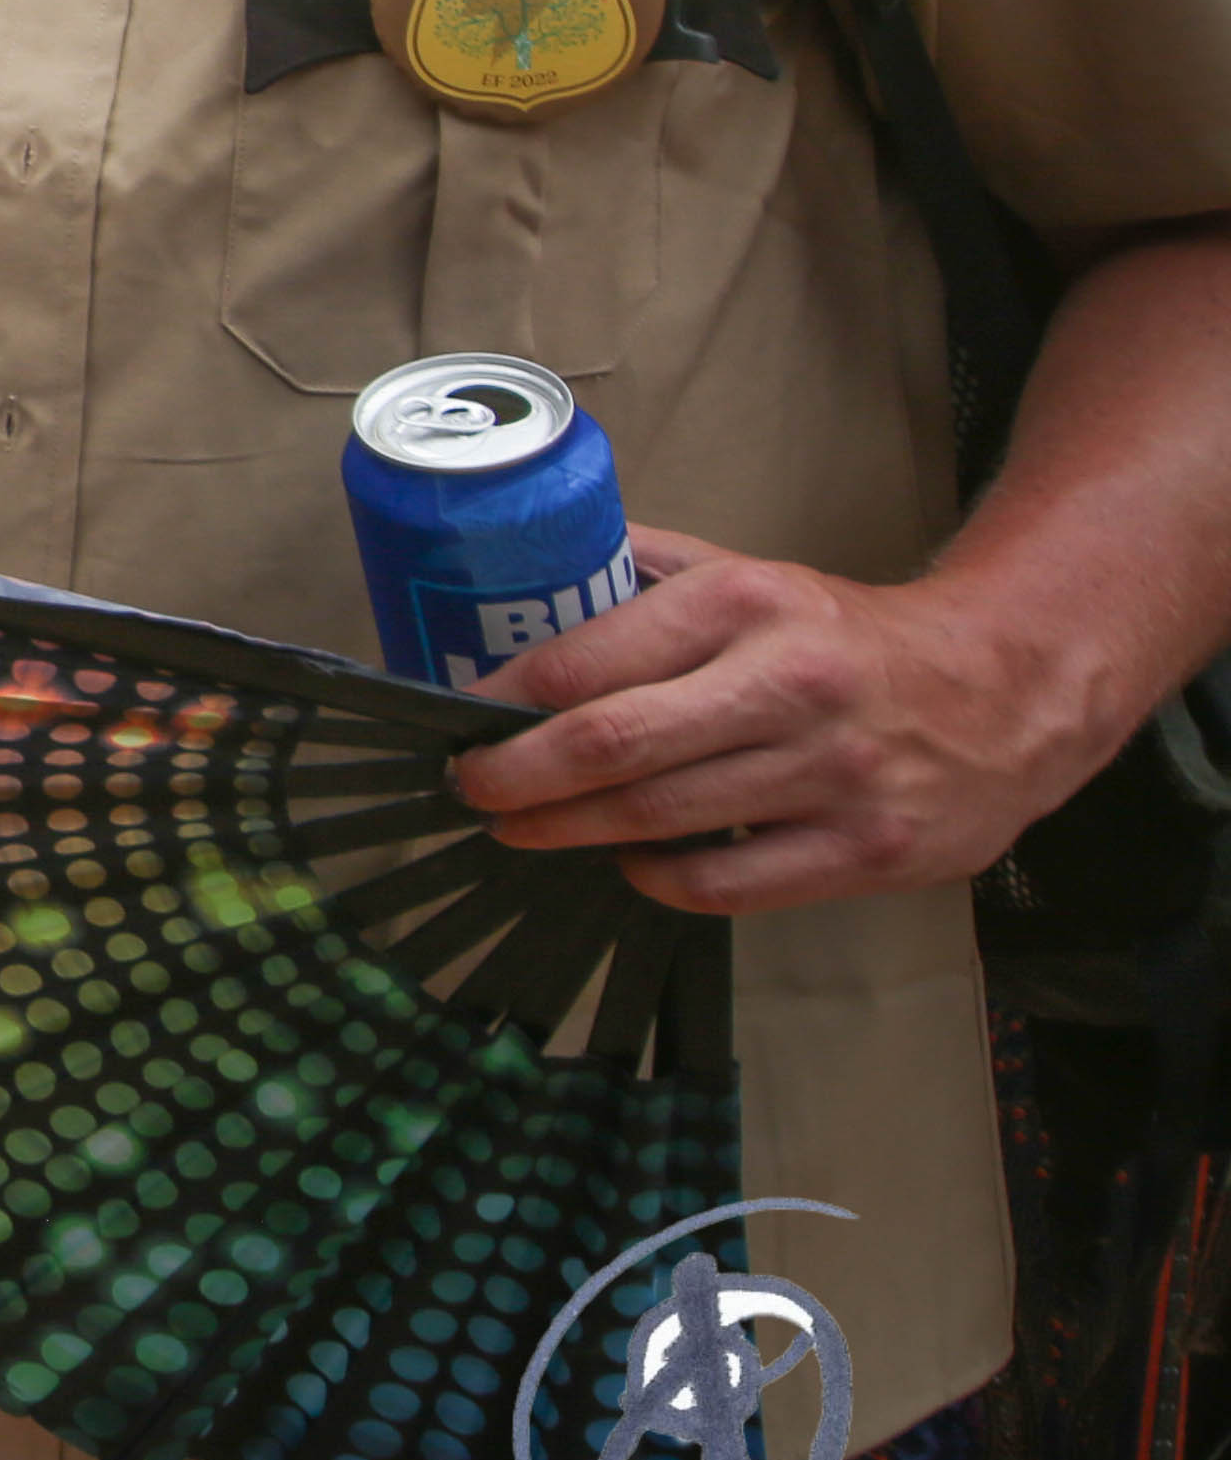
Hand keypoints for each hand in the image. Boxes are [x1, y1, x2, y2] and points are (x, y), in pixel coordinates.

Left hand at [451, 525, 1130, 910]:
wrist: (1005, 689)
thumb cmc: (845, 638)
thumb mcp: (750, 577)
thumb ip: (644, 574)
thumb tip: (522, 578)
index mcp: (747, 605)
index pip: (589, 660)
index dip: (502, 701)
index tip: (454, 719)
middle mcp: (789, 686)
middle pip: (610, 747)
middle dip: (514, 776)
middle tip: (469, 788)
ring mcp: (833, 775)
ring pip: (656, 820)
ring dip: (566, 832)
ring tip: (520, 827)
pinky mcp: (867, 850)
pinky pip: (724, 885)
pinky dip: (655, 879)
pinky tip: (629, 860)